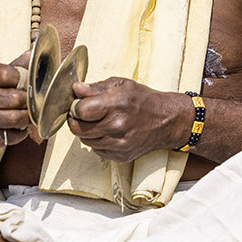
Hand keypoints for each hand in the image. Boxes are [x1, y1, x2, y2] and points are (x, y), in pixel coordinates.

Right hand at [0, 51, 30, 149]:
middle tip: (34, 101)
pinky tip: (19, 126)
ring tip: (30, 114)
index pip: (8, 74)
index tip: (25, 82)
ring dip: (28, 118)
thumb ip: (18, 65)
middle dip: (29, 101)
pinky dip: (21, 132)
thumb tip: (35, 52)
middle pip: (15, 98)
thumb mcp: (0, 74)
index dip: (22, 79)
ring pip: (16, 118)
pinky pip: (12, 136)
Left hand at [68, 78, 187, 162]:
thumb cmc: (143, 100)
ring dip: (87, 132)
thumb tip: (76, 89)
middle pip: (78, 129)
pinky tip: (109, 132)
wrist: (166, 120)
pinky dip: (98, 141)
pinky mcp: (121, 156)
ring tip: (100, 121)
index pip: (80, 111)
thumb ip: (95, 88)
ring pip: (85, 141)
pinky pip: (97, 150)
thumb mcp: (121, 85)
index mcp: (116, 105)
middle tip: (85, 114)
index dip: (76, 107)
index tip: (79, 104)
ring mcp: (119, 144)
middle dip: (77, 120)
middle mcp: (116, 127)